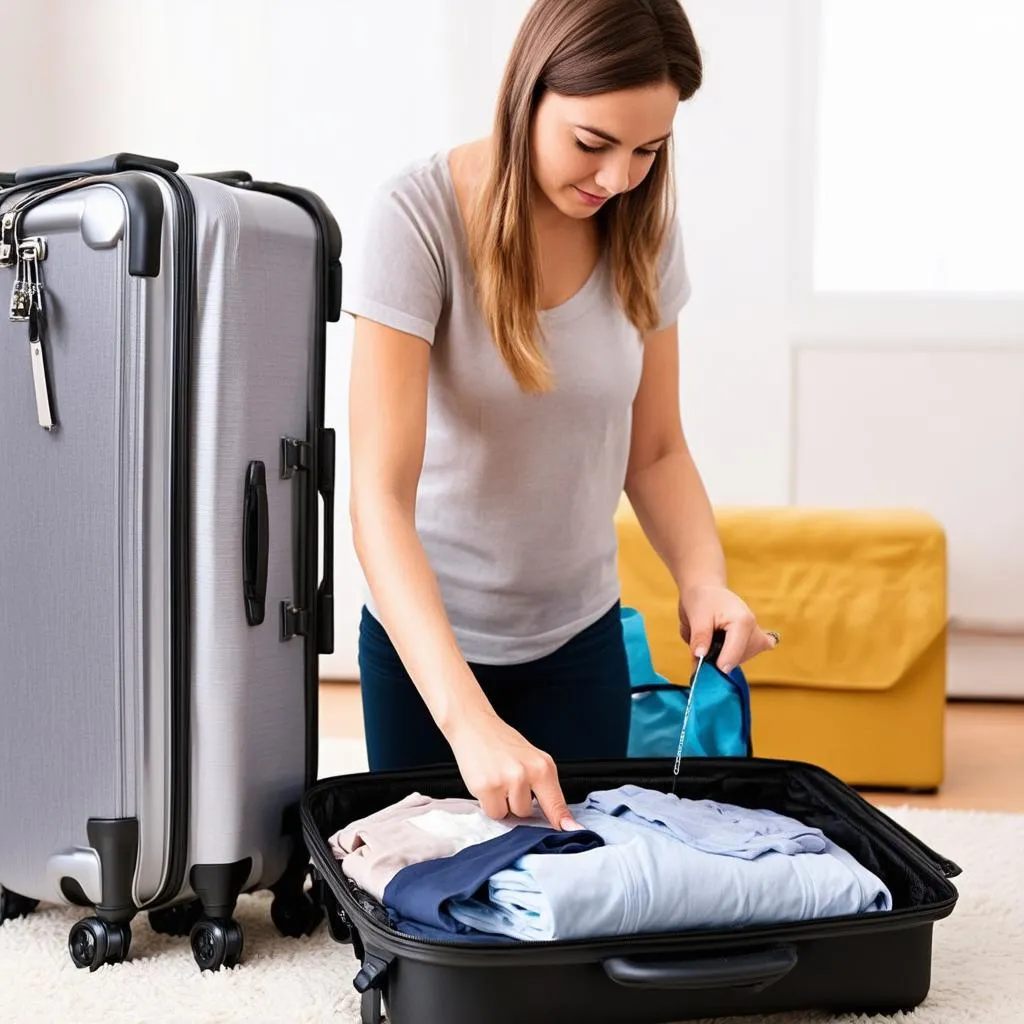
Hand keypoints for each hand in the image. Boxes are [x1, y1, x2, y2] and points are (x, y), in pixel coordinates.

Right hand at [444, 707, 580, 830]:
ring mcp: (506, 780)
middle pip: (528, 814)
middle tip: (508, 781)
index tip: (571, 831)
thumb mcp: (531, 760)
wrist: (474, 725)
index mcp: (543, 766)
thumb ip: (544, 787)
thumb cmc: (502, 743)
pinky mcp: (486, 787)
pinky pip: (492, 812)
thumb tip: (558, 819)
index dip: (563, 820)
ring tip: (497, 780)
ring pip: (510, 814)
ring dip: (503, 804)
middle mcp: (527, 773)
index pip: (556, 802)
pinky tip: (487, 783)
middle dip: (517, 803)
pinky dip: (488, 803)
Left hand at [679, 583, 777, 673]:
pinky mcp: (756, 639)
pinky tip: (728, 648)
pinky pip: (749, 654)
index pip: (734, 655)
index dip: (717, 666)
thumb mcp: (696, 616)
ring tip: (711, 637)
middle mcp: (754, 629)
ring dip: (722, 655)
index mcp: (743, 622)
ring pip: (738, 660)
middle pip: (736, 660)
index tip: (702, 670)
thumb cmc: (701, 599)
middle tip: (701, 646)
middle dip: (717, 659)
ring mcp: (757, 635)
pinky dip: (736, 655)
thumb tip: (700, 657)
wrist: (707, 589)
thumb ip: (699, 638)